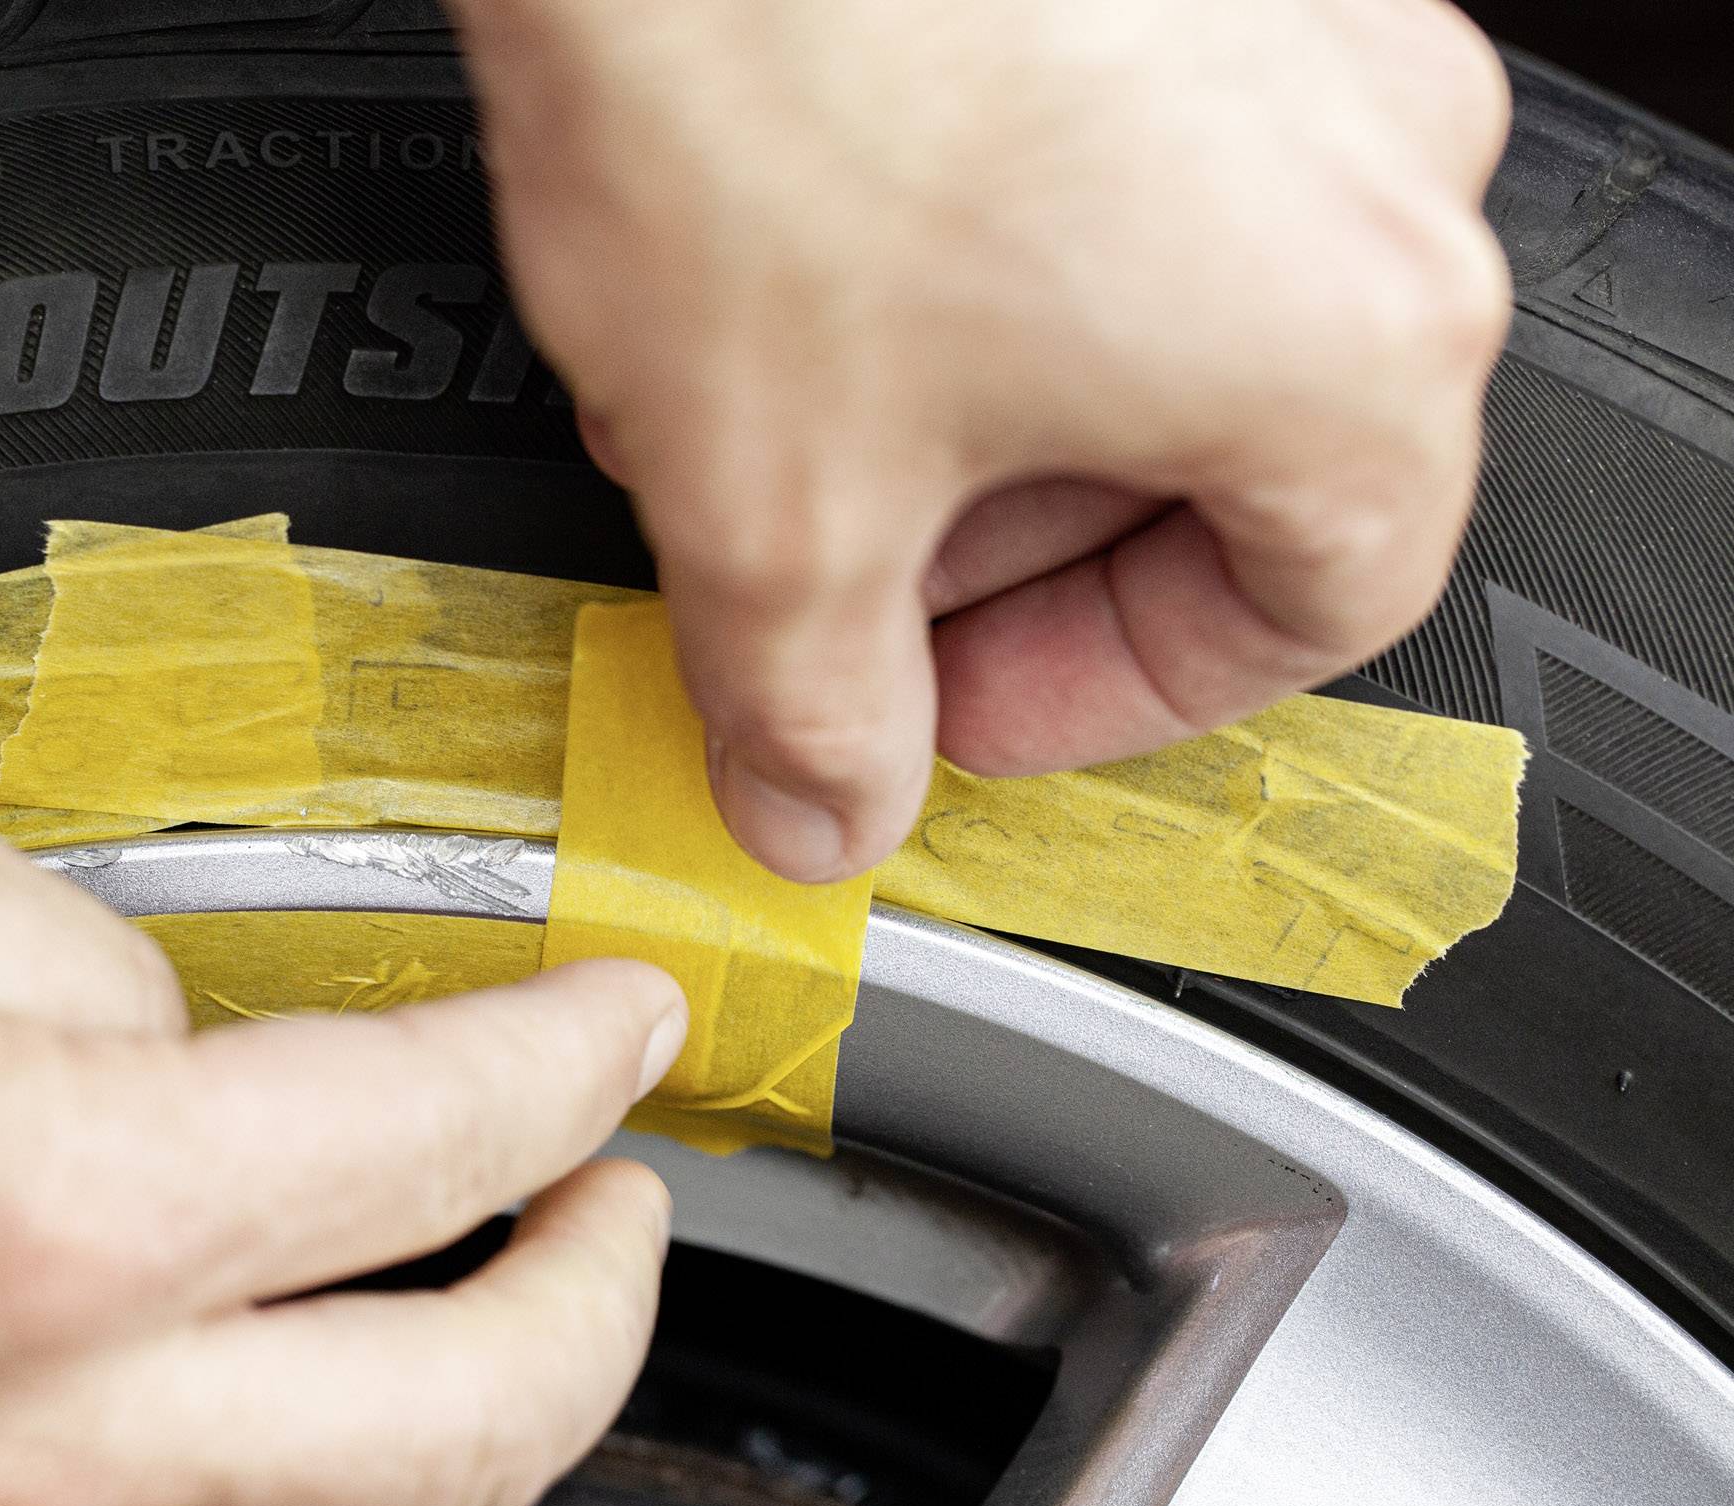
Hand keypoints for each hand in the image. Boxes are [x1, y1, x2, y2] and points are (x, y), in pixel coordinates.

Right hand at [0, 739, 685, 1505]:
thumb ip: (68, 942)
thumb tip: (188, 1033)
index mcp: (27, 1205)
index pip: (426, 1133)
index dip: (571, 1062)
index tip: (619, 1027)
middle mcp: (9, 1451)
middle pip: (464, 1429)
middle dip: (602, 1300)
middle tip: (619, 1211)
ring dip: (461, 1477)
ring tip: (472, 1360)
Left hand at [452, 0, 1511, 879]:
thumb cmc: (769, 69)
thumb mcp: (775, 500)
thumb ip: (816, 707)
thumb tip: (823, 800)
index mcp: (1350, 338)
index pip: (1304, 615)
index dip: (1106, 700)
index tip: (964, 715)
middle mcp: (1366, 159)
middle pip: (1224, 462)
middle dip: (1004, 561)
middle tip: (848, 590)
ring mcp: (1279, 24)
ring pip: (1149, 312)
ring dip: (970, 415)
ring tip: (783, 422)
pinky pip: (1101, 171)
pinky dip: (964, 270)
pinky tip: (803, 285)